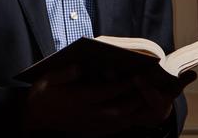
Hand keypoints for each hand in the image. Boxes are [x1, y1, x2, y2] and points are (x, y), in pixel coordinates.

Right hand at [22, 67, 195, 136]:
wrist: (34, 120)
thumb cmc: (42, 95)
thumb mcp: (50, 78)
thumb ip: (69, 72)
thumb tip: (84, 66)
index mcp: (83, 99)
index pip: (114, 89)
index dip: (132, 80)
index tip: (146, 71)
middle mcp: (94, 115)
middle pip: (127, 104)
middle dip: (146, 92)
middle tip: (164, 80)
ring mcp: (97, 126)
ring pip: (128, 117)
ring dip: (146, 105)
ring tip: (163, 93)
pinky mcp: (98, 132)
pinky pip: (123, 125)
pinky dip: (136, 115)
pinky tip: (144, 105)